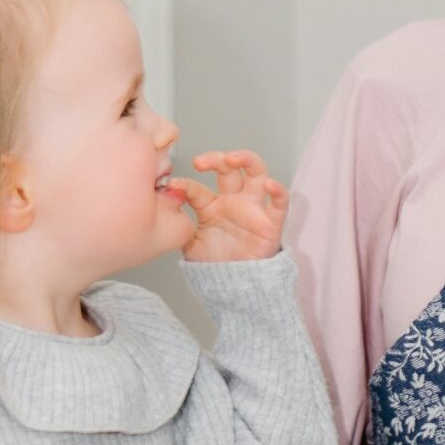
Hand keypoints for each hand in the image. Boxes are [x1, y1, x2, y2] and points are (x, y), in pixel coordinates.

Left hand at [171, 149, 288, 263]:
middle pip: (230, 168)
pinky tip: (270, 184)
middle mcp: (233, 200)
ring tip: (233, 158)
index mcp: (212, 205)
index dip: (185, 185)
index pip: (198, 188)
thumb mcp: (190, 242)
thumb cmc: (213, 263)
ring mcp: (253, 208)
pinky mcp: (271, 222)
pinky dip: (279, 191)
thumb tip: (163, 202)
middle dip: (216, 159)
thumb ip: (178, 224)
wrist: (233, 286)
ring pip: (257, 173)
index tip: (172, 185)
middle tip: (200, 162)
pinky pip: (280, 203)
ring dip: (247, 160)